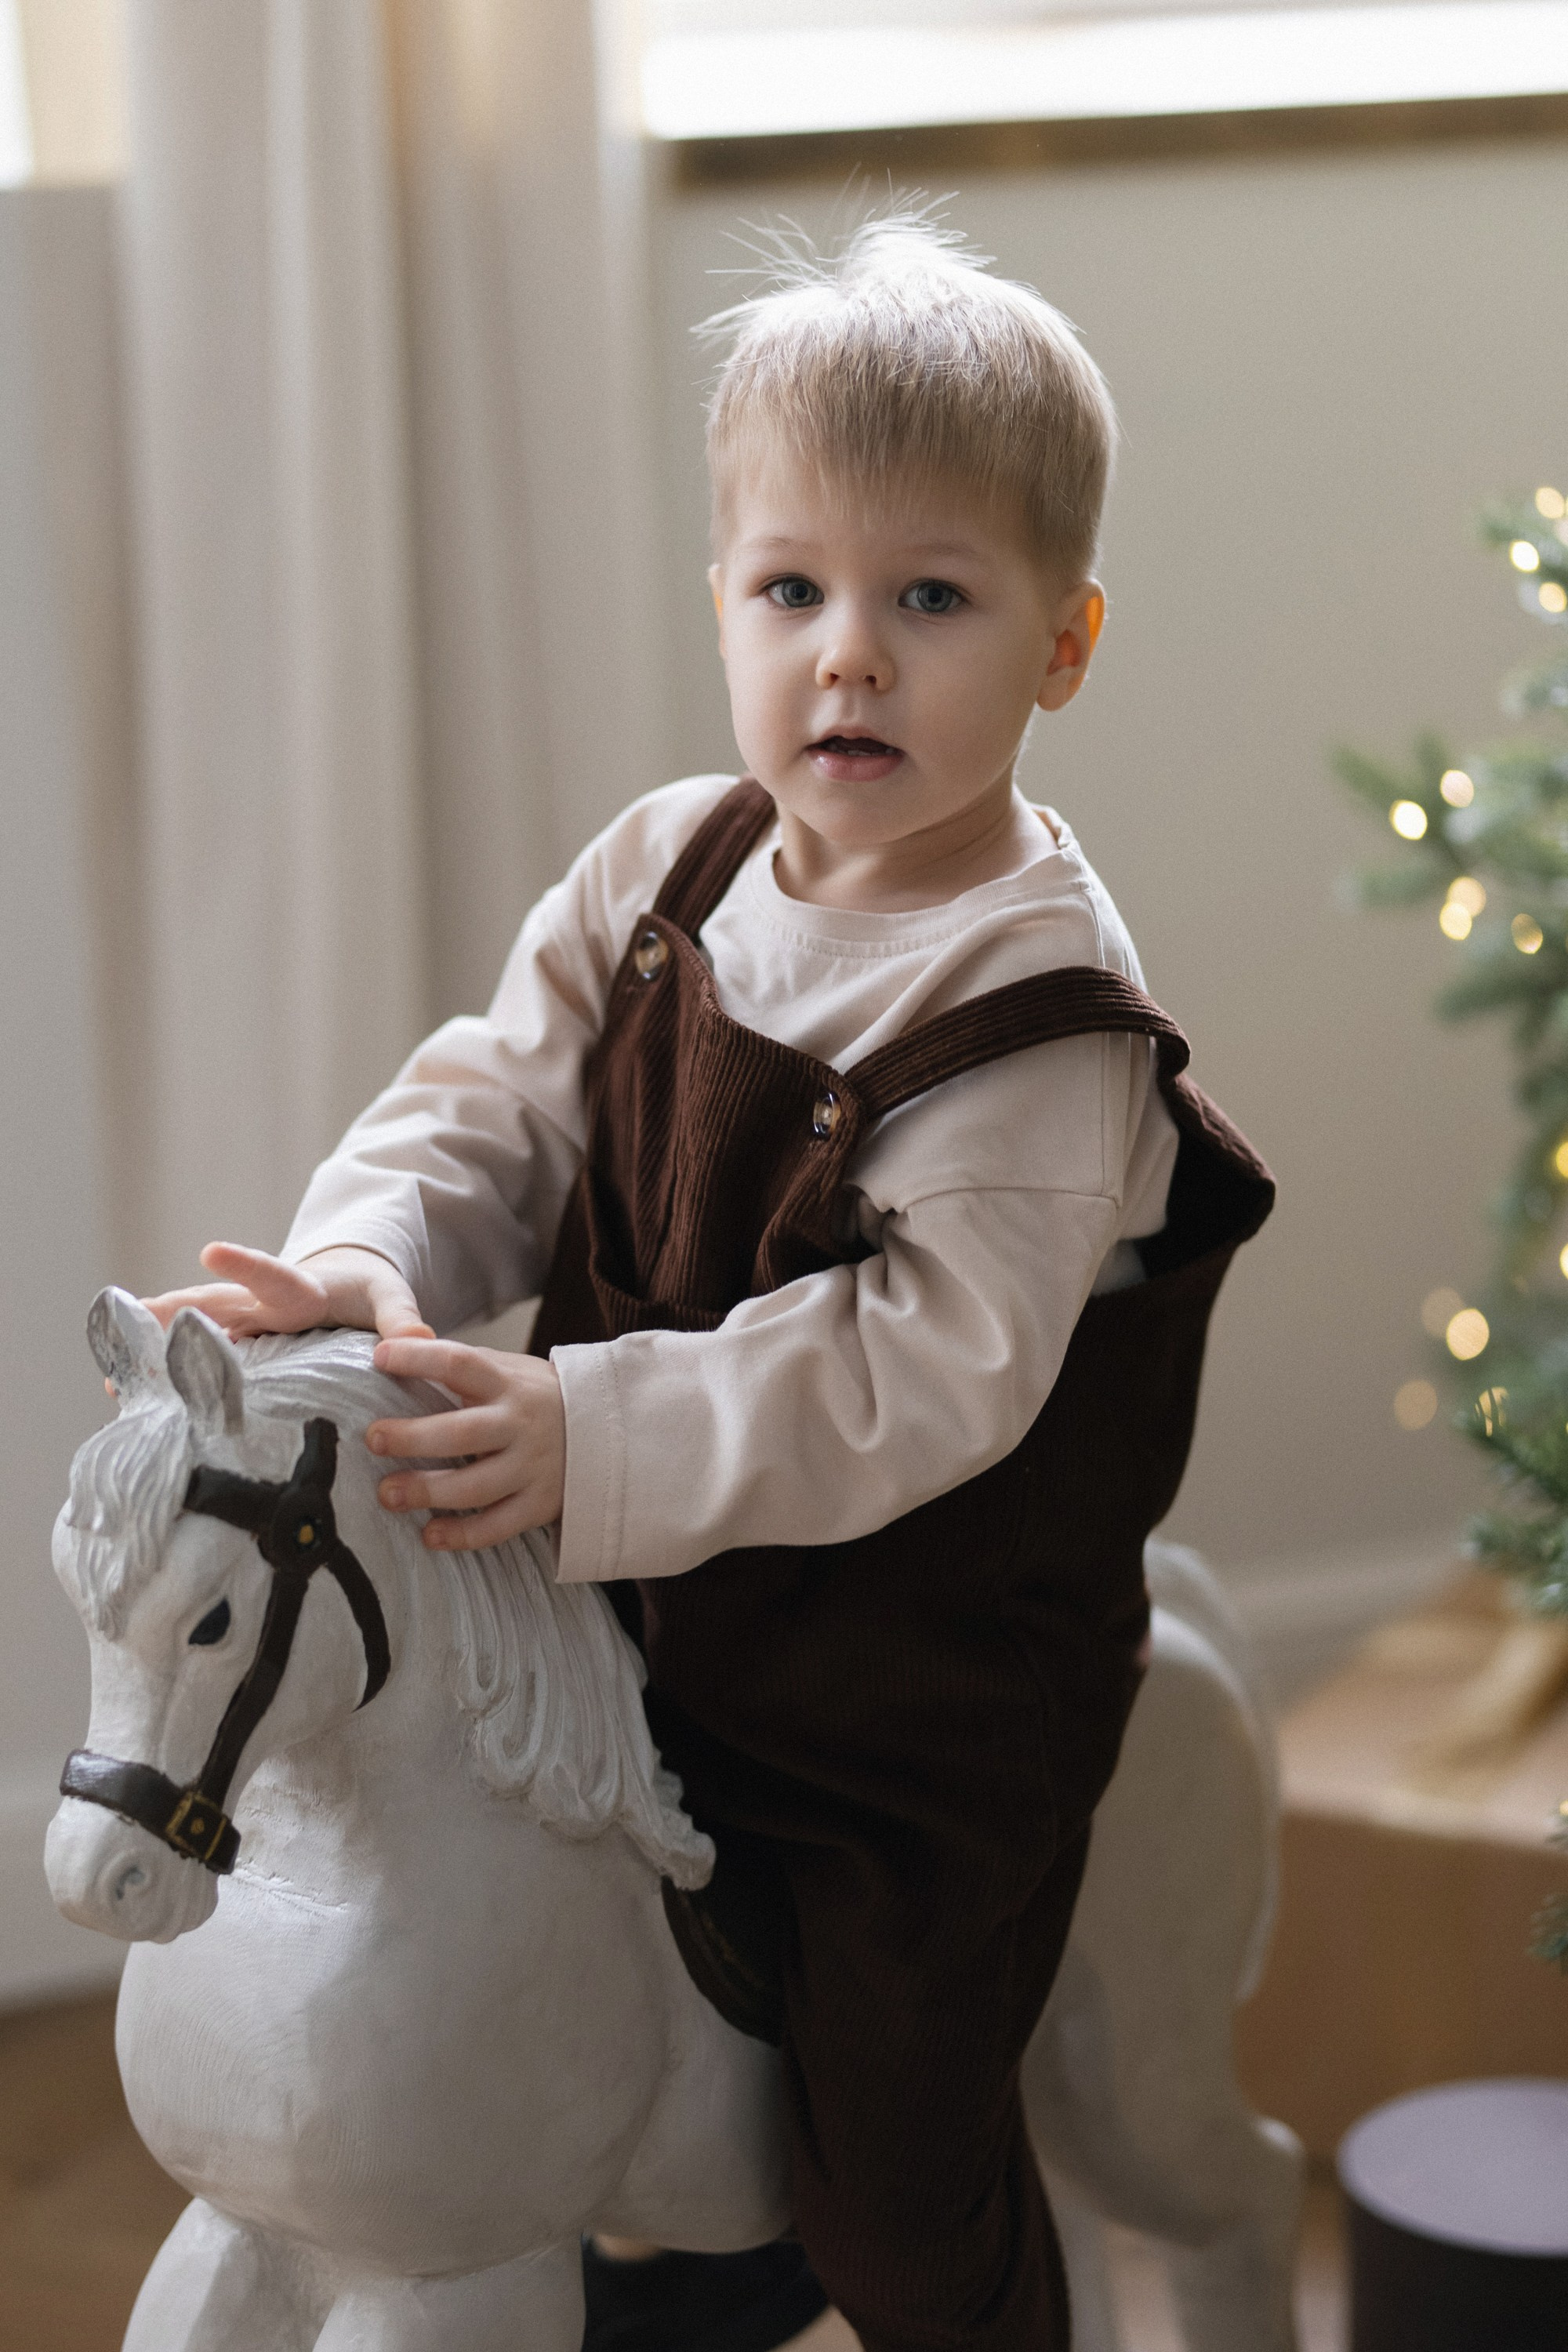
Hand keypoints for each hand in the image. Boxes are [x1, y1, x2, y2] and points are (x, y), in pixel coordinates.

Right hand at [142, 1243, 433, 1342]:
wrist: (343, 1283)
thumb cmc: (369, 1290)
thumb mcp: (391, 1296)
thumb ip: (402, 1318)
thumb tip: (420, 1342)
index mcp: (299, 1290)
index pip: (273, 1276)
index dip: (244, 1266)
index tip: (210, 1249)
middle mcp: (260, 1305)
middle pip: (213, 1304)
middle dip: (174, 1309)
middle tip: (133, 1313)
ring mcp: (241, 1324)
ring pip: (192, 1329)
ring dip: (155, 1343)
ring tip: (114, 1369)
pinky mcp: (235, 1342)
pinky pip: (196, 1354)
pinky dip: (164, 1370)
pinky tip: (125, 1391)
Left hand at [366, 1338, 565, 1549]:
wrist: (613, 1431)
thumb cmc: (538, 1398)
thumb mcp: (510, 1370)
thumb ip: (463, 1368)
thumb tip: (395, 1350)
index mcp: (509, 1383)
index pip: (461, 1363)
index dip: (419, 1358)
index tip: (380, 1357)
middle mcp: (521, 1424)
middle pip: (462, 1432)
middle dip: (412, 1437)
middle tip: (373, 1438)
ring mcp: (532, 1467)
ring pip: (475, 1487)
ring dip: (427, 1491)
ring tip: (387, 1494)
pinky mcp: (539, 1505)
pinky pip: (496, 1526)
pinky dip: (461, 1535)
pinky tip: (428, 1534)